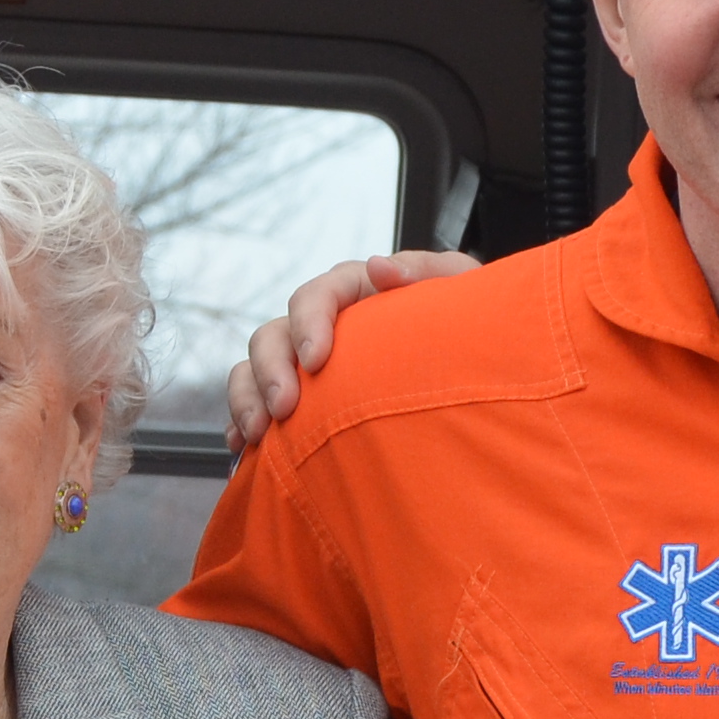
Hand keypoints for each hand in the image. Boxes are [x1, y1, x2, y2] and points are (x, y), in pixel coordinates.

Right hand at [224, 250, 479, 450]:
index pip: (317, 295)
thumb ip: (429, 272)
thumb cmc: (471, 326)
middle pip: (273, 334)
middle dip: (270, 371)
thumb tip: (380, 266)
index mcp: (356, 291)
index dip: (309, 323)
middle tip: (285, 409)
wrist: (475, 371)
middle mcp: (321, 325)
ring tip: (258, 435)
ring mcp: (304, 363)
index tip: (317, 360)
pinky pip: (253, 406)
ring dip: (247, 398)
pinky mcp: (297, 399)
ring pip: (252, 369)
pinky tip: (246, 451)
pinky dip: (243, 426)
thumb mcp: (462, 290)